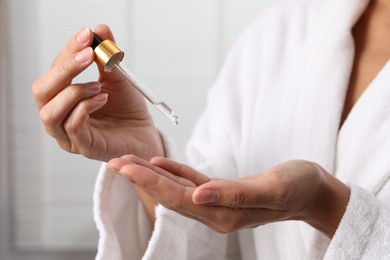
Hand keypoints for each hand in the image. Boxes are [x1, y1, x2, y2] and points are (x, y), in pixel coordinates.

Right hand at [32, 25, 163, 161]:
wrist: (144, 133)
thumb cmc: (127, 108)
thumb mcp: (118, 77)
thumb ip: (107, 56)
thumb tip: (100, 29)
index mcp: (62, 96)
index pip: (53, 71)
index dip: (68, 52)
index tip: (87, 36)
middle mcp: (59, 115)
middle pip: (41, 91)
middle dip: (64, 70)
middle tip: (89, 55)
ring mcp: (68, 134)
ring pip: (50, 112)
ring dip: (75, 92)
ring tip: (99, 86)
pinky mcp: (83, 147)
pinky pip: (72, 126)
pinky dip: (86, 107)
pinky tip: (102, 98)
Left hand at [109, 156, 349, 236]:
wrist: (312, 191)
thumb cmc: (298, 187)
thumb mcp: (271, 188)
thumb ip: (235, 194)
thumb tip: (199, 195)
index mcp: (224, 214)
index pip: (179, 198)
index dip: (151, 182)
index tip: (125, 167)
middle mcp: (216, 212)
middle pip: (171, 195)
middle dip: (142, 179)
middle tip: (114, 162)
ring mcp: (217, 203)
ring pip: (178, 188)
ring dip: (152, 175)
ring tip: (128, 162)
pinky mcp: (223, 191)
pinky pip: (193, 181)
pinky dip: (174, 172)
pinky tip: (160, 162)